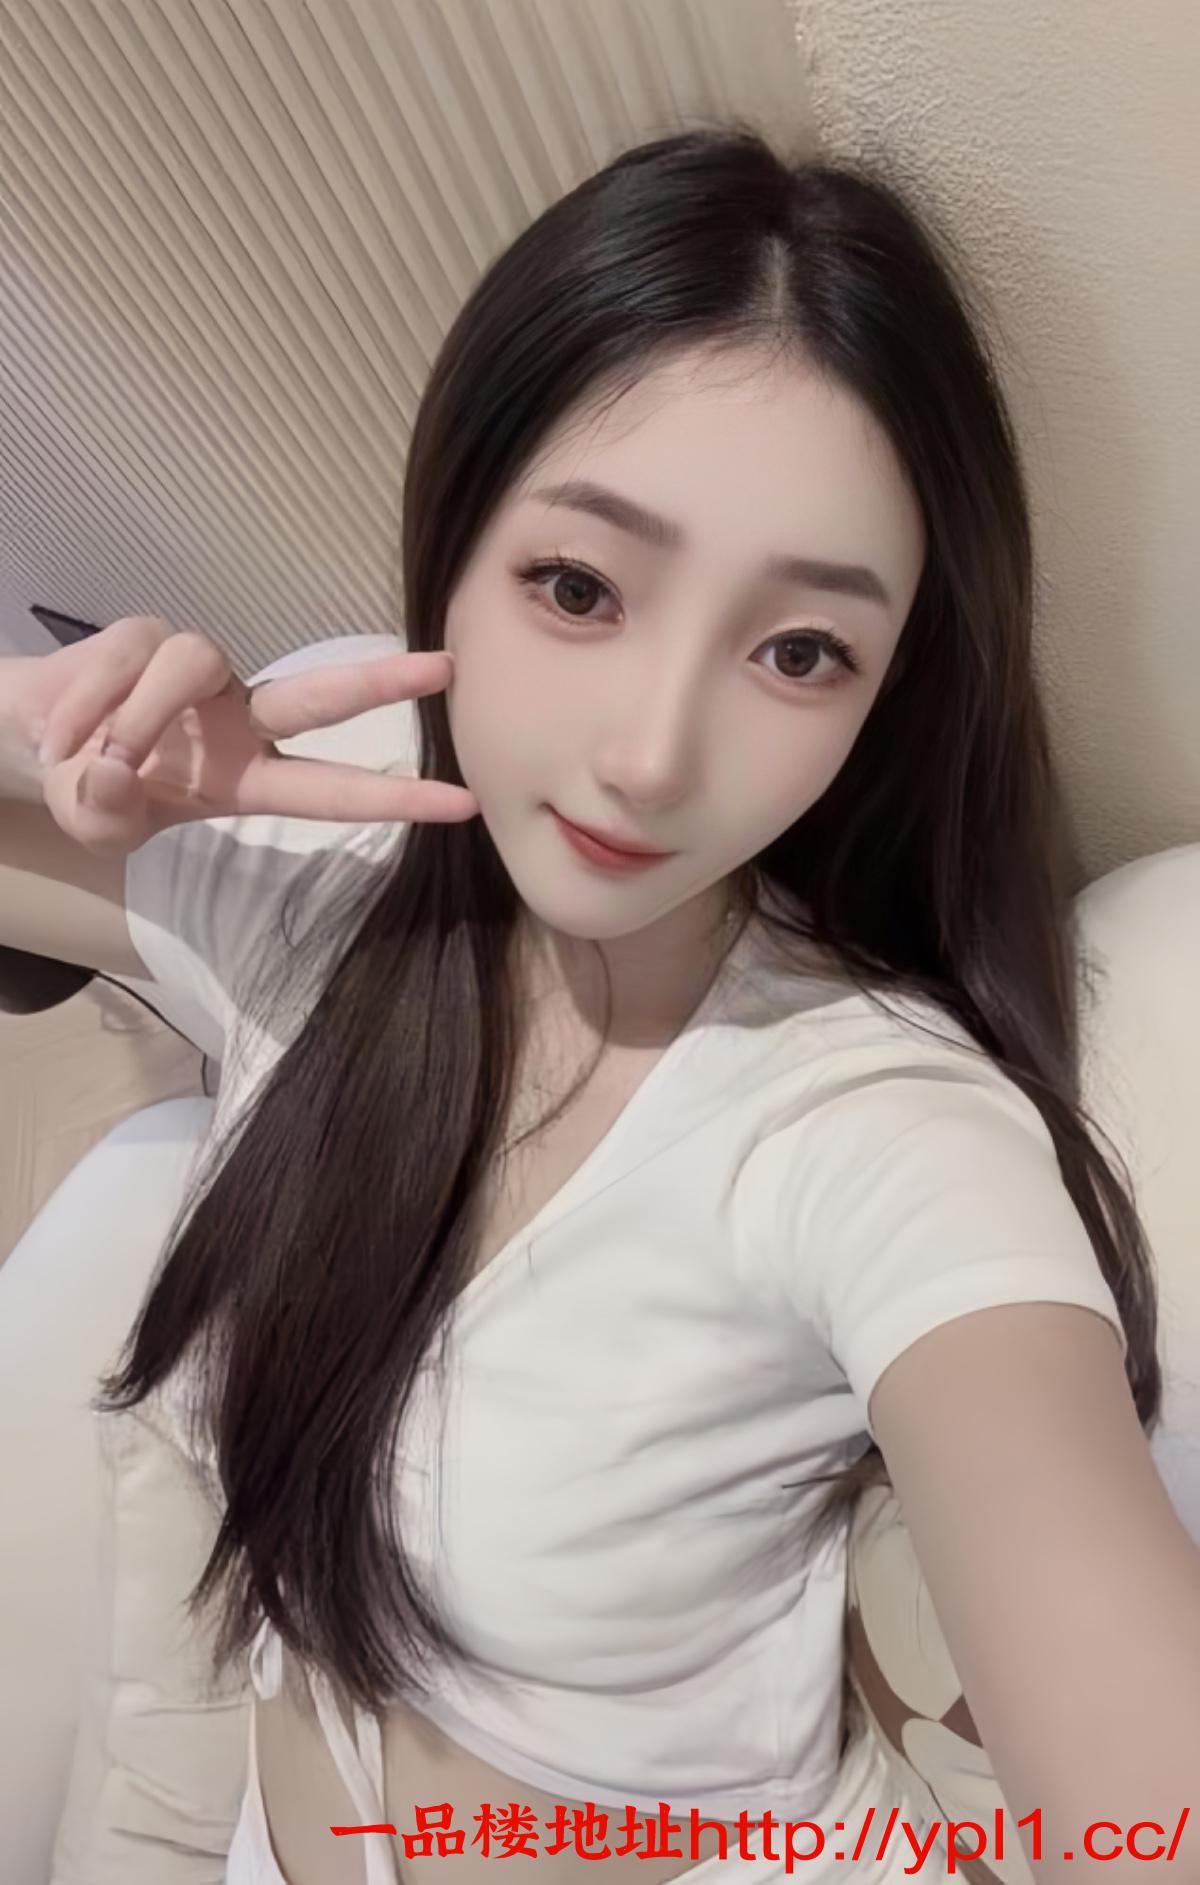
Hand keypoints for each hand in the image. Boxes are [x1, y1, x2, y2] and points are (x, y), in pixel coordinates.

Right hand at [11, 615, 478, 856]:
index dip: (395, 798)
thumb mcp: (99, 822)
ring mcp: (198, 672)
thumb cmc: (93, 787)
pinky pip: (122, 661)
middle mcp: (240, 718)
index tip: (462, 802)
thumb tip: (114, 772)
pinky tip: (58, 736)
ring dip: (134, 718)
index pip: (333, 789)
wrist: (37, 735)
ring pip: (185, 668)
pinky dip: (83, 708)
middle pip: (319, 695)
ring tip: (89, 758)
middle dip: (380, 682)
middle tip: (442, 669)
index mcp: (248, 777)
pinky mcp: (147, 635)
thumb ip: (109, 812)